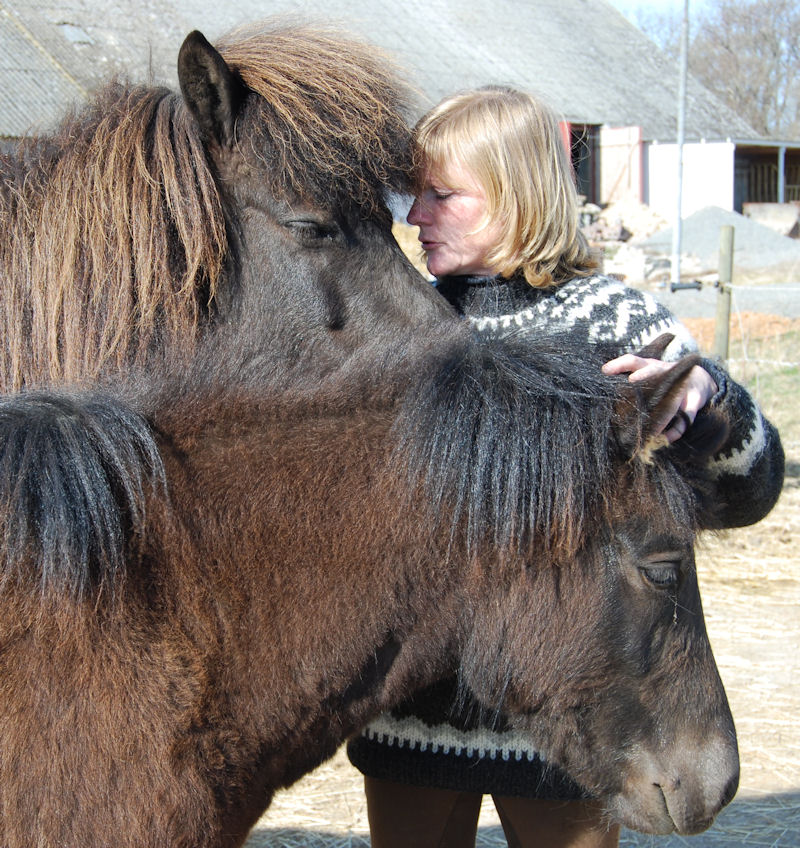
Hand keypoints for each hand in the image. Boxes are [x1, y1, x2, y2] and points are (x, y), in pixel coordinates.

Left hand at [601, 355, 717, 442]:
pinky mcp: (694, 402)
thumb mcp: (649, 373)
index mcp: (650, 367)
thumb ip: (630, 378)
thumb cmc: (665, 378)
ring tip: (650, 428)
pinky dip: (675, 431)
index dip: (619, 364)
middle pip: (654, 370)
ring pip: (671, 398)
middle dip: (644, 375)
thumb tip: (604, 380)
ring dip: (661, 413)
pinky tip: (666, 439)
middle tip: (632, 381)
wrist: (701, 379)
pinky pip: (685, 419)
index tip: (605, 371)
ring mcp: (681, 387)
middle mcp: (665, 373)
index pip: (633, 361)